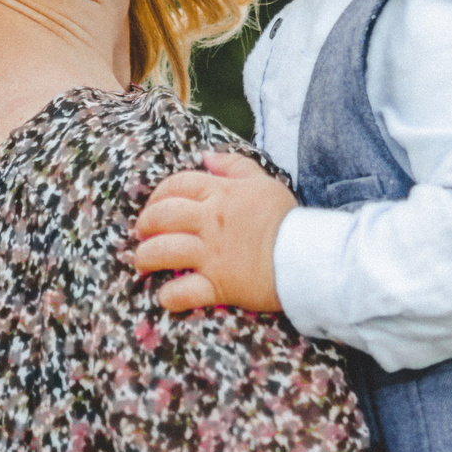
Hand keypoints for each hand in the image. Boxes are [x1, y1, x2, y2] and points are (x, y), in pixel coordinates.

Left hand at [130, 151, 296, 312]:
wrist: (308, 256)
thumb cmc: (287, 219)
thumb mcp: (263, 182)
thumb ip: (233, 166)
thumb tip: (205, 156)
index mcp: (221, 194)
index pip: (177, 185)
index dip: (158, 194)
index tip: (155, 205)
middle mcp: (211, 222)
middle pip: (162, 217)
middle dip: (145, 224)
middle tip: (143, 233)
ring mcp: (212, 255)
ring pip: (162, 252)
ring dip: (145, 257)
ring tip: (143, 262)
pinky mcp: (218, 286)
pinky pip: (183, 292)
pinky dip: (169, 296)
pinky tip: (166, 295)